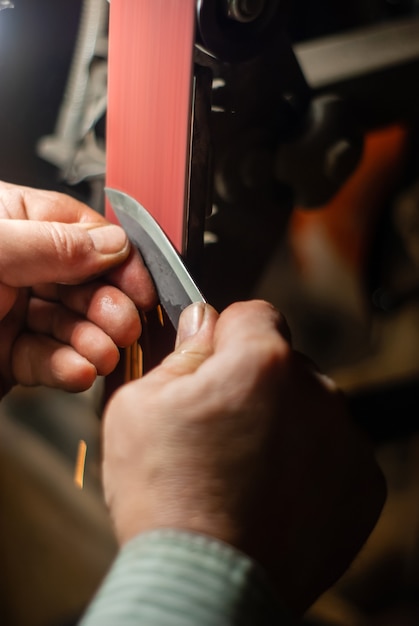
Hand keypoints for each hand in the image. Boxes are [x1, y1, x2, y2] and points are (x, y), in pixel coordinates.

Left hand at [0, 181, 155, 396]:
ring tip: (103, 352)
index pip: (84, 234)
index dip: (119, 261)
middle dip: (109, 307)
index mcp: (14, 224)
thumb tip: (114, 243)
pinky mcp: (8, 355)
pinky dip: (68, 369)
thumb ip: (55, 243)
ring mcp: (15, 312)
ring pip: (73, 326)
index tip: (141, 285)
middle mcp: (19, 266)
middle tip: (124, 323)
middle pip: (86, 284)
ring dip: (94, 342)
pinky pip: (49, 361)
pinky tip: (78, 369)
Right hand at [102, 299, 385, 614]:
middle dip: (254, 382)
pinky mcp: (361, 483)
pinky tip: (272, 490)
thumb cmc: (165, 497)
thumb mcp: (138, 406)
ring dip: (283, 422)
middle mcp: (316, 392)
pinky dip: (307, 462)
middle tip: (220, 428)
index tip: (213, 362)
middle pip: (283, 363)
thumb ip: (179, 353)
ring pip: (309, 406)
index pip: (253, 315)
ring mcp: (344, 440)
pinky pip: (331, 450)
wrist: (205, 584)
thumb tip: (202, 322)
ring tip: (244, 468)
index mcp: (261, 362)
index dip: (227, 336)